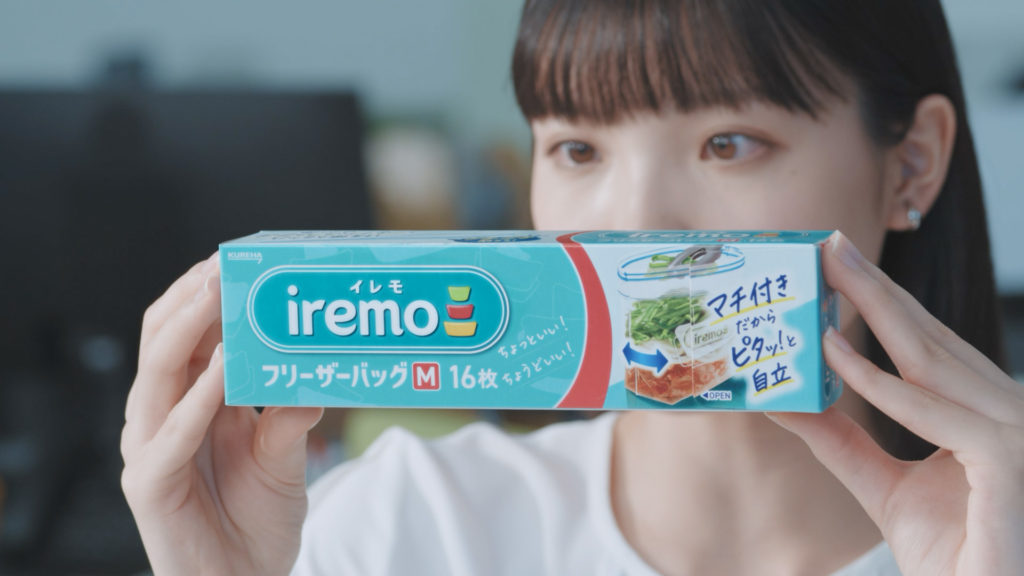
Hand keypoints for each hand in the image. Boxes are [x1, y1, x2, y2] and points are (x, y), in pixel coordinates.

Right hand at [120, 253, 323, 575]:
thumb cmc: (255, 518)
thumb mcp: (284, 454)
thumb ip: (292, 411)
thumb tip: (315, 370)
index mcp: (191, 400)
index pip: (187, 332)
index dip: (205, 292)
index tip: (238, 258)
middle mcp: (164, 415)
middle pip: (163, 339)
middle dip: (192, 296)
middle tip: (225, 263)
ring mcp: (151, 446)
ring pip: (157, 372)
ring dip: (190, 328)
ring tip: (218, 293)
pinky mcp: (150, 483)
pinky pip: (172, 433)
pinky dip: (198, 397)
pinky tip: (223, 368)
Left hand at [769, 232, 1022, 575]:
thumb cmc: (956, 559)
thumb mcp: (884, 489)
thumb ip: (843, 443)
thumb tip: (787, 401)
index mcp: (986, 416)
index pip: (930, 348)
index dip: (882, 304)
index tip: (836, 265)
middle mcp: (1008, 415)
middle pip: (931, 339)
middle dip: (875, 287)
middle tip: (827, 242)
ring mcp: (1016, 435)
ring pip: (932, 361)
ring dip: (873, 310)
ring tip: (825, 271)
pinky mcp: (1010, 463)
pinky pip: (933, 413)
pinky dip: (877, 381)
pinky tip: (830, 352)